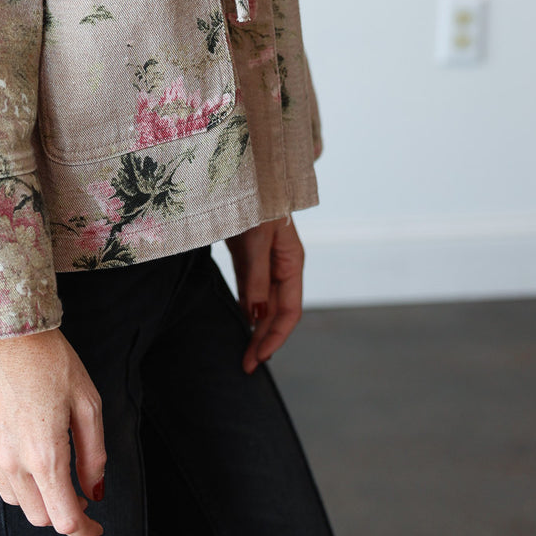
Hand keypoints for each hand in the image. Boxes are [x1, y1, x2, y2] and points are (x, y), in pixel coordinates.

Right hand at [0, 327, 105, 535]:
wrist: (6, 327)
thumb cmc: (51, 359)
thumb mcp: (87, 402)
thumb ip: (93, 454)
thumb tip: (95, 491)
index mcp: (45, 454)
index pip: (64, 519)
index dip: (84, 531)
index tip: (95, 528)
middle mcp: (13, 461)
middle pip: (39, 516)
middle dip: (63, 513)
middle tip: (80, 493)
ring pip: (15, 500)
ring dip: (37, 498)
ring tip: (54, 472)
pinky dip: (13, 480)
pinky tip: (25, 457)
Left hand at [226, 215, 304, 373]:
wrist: (243, 169)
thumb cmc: (255, 200)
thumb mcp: (256, 240)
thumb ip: (257, 278)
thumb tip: (256, 318)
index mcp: (292, 263)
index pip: (288, 313)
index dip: (274, 338)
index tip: (256, 359)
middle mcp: (283, 266)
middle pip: (277, 312)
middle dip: (264, 340)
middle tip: (246, 365)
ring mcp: (267, 260)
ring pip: (264, 303)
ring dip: (256, 327)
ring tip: (244, 351)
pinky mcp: (250, 254)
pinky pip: (252, 288)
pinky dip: (248, 307)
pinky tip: (243, 320)